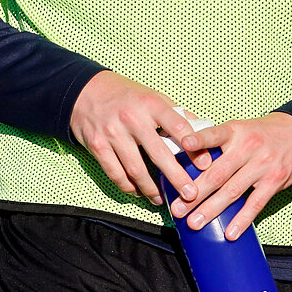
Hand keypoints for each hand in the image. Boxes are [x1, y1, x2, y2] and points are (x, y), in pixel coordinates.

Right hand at [68, 71, 209, 205]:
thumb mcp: (153, 96)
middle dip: (177, 177)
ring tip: (162, 199)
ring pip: (136, 169)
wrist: (85, 91)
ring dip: (151, 188)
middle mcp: (132, 118)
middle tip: (191, 195)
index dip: (194, 148)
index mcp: (151, 104)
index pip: (178, 127)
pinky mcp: (97, 146)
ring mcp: (113, 133)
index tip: (206, 165)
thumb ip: (177, 114)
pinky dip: (129, 187)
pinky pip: (116, 173)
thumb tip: (205, 130)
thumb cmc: (126, 95)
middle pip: (159, 154)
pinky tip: (139, 192)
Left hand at [173, 113, 291, 240]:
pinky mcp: (275, 180)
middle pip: (218, 172)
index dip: (199, 139)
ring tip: (194, 223)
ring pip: (233, 190)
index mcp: (235, 131)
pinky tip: (230, 232)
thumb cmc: (263, 134)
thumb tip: (184, 153)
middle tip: (177, 208)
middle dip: (195, 192)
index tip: (185, 144)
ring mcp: (263, 164)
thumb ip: (217, 141)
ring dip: (212, 209)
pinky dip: (242, 219)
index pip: (214, 134)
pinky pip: (256, 203)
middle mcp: (248, 147)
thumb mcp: (241, 128)